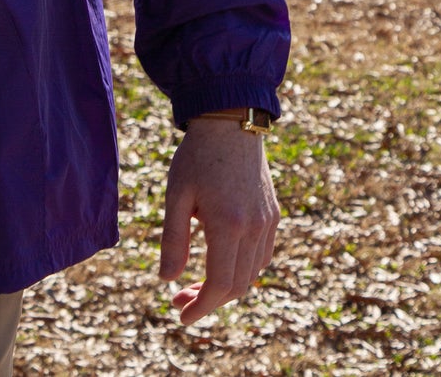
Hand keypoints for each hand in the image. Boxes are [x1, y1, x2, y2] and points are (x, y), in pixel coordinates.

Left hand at [158, 117, 279, 324]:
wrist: (230, 124)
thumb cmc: (196, 157)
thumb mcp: (176, 195)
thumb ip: (173, 239)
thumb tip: (167, 280)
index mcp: (228, 224)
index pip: (220, 284)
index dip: (201, 306)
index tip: (181, 315)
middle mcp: (254, 229)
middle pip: (237, 286)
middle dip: (208, 300)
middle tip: (179, 301)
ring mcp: (268, 224)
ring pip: (251, 275)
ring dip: (225, 287)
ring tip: (193, 285)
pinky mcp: (273, 217)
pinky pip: (260, 257)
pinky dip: (241, 270)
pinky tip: (218, 263)